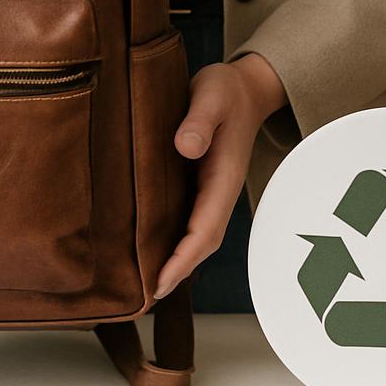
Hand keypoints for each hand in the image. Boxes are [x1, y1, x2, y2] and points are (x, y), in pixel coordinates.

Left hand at [154, 52, 285, 299]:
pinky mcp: (200, 185)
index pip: (205, 228)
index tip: (159, 281)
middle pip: (202, 242)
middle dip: (177, 271)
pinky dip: (173, 242)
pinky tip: (148, 250)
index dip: (183, 258)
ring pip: (195, 235)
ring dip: (175, 262)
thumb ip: (200, 120)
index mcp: (224, 176)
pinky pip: (188, 221)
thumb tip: (185, 148)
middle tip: (144, 298)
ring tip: (142, 286)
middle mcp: (219, 190)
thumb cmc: (225, 90)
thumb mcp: (211, 95)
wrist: (243, 87)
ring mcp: (211, 190)